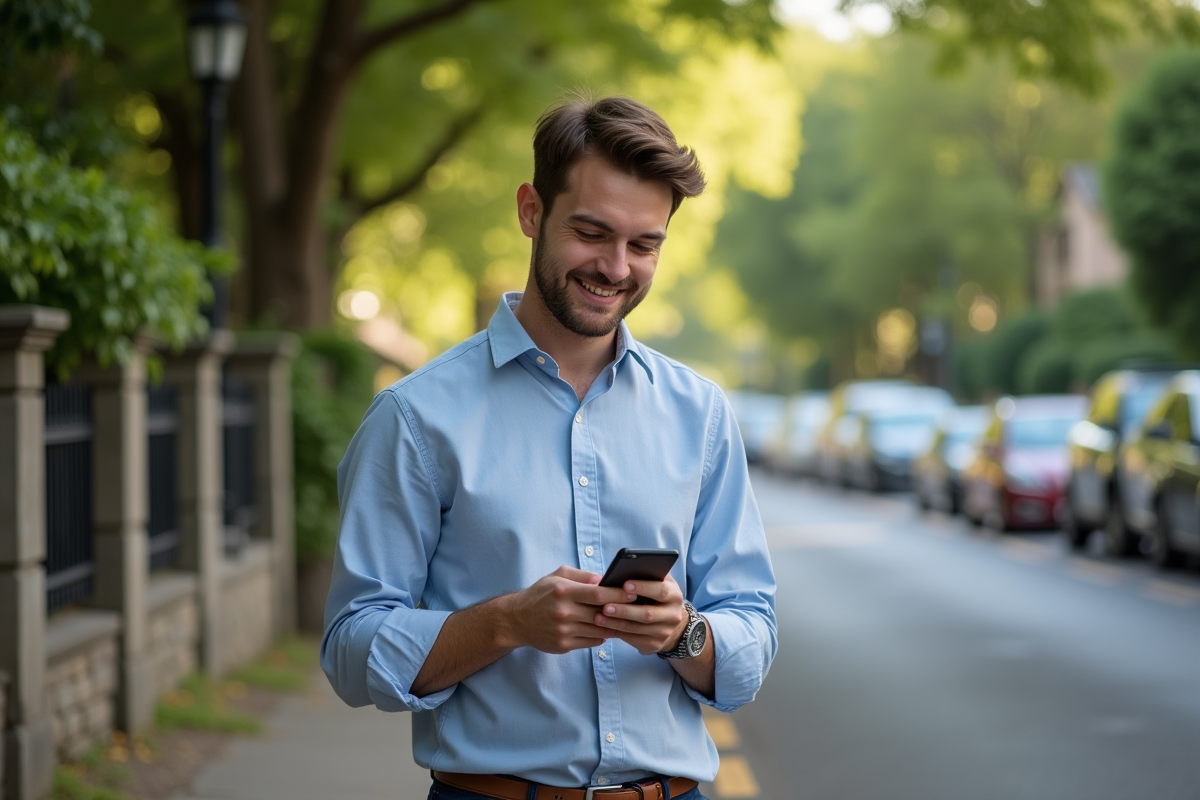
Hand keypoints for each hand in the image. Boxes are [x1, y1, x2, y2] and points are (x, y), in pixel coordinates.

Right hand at [502, 566, 635, 654]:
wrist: (516, 620)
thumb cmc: (540, 594)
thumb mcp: (557, 576)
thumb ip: (582, 576)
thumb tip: (605, 580)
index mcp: (563, 591)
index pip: (598, 593)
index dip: (618, 594)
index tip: (634, 593)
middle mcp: (564, 612)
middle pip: (601, 613)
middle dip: (621, 611)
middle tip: (637, 608)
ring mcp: (564, 631)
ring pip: (599, 630)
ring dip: (614, 626)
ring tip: (627, 620)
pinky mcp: (563, 645)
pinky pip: (592, 642)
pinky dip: (601, 636)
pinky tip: (606, 630)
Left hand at [592, 574, 687, 654]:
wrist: (672, 623)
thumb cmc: (657, 596)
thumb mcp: (658, 583)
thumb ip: (646, 576)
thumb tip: (619, 572)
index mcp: (674, 595)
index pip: (660, 591)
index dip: (643, 587)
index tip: (624, 584)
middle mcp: (672, 615)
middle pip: (647, 614)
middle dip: (625, 610)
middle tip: (605, 606)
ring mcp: (664, 632)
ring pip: (637, 629)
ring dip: (616, 623)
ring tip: (598, 617)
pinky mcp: (654, 644)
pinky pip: (632, 639)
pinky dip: (616, 632)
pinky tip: (603, 627)